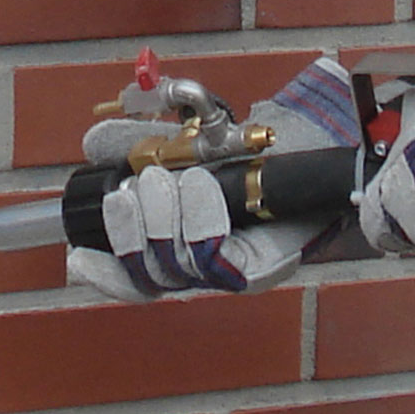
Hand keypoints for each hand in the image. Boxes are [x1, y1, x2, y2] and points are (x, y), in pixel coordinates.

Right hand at [66, 57, 364, 303]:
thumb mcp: (199, 134)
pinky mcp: (262, 269)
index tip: (78, 256)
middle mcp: (210, 267)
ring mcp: (235, 272)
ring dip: (162, 221)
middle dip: (131, 231)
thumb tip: (93, 143)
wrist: (337, 146)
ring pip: (175, 267)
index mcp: (187, 242)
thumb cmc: (276, 144)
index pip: (135, 279)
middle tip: (138, 188)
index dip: (104, 274)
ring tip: (173, 180)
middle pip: (148, 278)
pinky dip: (199, 220)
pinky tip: (201, 187)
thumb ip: (144, 138)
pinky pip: (213, 258)